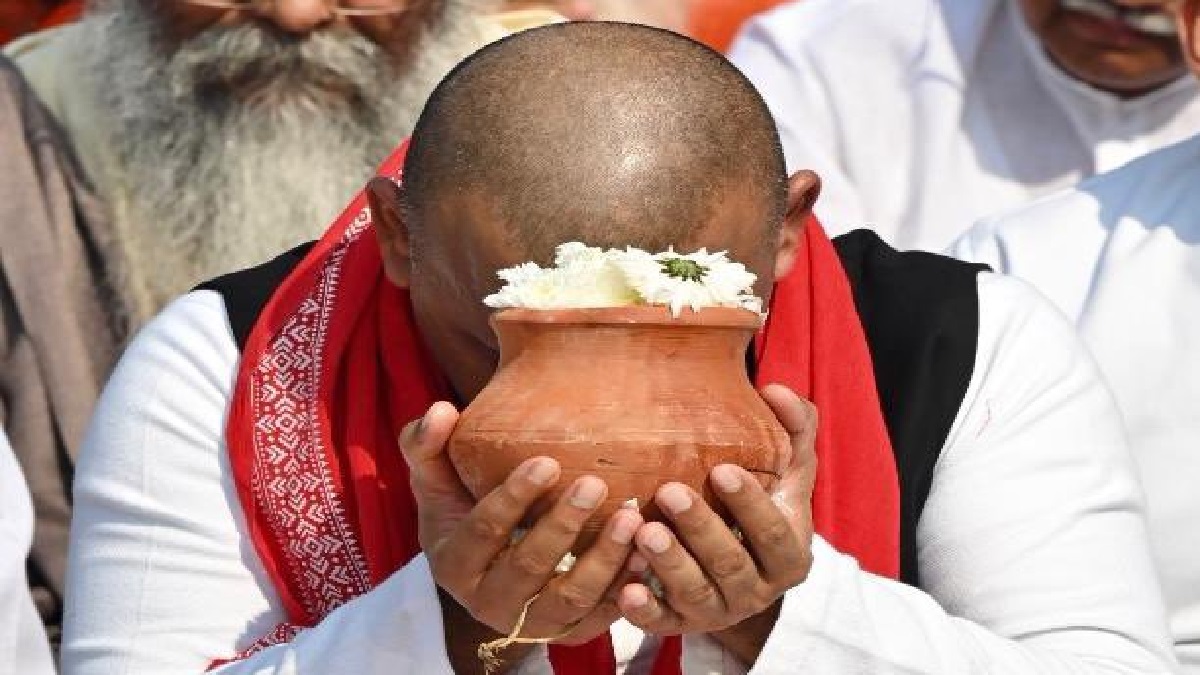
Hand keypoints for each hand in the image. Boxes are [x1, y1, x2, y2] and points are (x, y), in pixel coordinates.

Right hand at [399, 402, 641, 666]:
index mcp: (454, 564)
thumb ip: (428, 445)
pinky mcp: (569, 631)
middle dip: (563, 524)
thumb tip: (442, 410)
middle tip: (596, 484)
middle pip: (529, 565)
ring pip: (570, 596)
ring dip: (603, 558)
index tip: (547, 462)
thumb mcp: (437, 482)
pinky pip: (601, 615)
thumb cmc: (463, 512)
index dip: (514, 498)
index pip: (483, 531)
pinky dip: (625, 586)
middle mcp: (489, 602)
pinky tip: (646, 553)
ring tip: (631, 518)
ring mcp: (532, 622)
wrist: (489, 571)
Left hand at [616, 384, 816, 660]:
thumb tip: (776, 390)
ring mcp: (717, 610)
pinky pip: (662, 623)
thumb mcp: (785, 473)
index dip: (750, 506)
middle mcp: (756, 590)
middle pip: (729, 563)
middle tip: (668, 492)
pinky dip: (646, 611)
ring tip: (643, 531)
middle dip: (700, 528)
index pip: (774, 533)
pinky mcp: (680, 624)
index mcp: (788, 554)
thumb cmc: (760, 506)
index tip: (722, 470)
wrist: (738, 568)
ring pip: (695, 593)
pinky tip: (627, 589)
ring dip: (670, 563)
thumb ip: (793, 431)